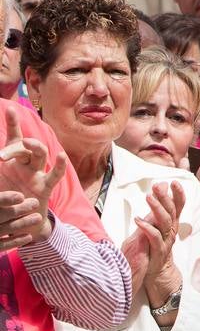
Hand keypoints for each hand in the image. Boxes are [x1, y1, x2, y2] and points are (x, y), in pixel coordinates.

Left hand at [0, 106, 67, 249]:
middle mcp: (26, 164)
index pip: (14, 138)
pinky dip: (60, 165)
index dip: (13, 124)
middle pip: (25, 146)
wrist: (15, 221)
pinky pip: (55, 175)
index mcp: (13, 161)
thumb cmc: (4, 198)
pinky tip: (61, 156)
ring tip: (27, 143)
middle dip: (14, 146)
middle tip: (1, 156)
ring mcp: (37, 175)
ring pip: (41, 154)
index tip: (10, 109)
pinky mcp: (45, 188)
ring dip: (34, 147)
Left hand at [123, 181, 185, 303]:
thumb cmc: (155, 247)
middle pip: (172, 210)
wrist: (157, 271)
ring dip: (157, 208)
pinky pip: (154, 236)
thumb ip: (158, 211)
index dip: (178, 194)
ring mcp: (166, 240)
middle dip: (165, 197)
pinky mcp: (158, 249)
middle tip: (158, 186)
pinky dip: (146, 227)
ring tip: (148, 197)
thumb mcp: (158, 227)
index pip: (179, 206)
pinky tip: (137, 220)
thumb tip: (158, 193)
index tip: (174, 182)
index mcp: (172, 223)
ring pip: (164, 221)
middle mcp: (172, 230)